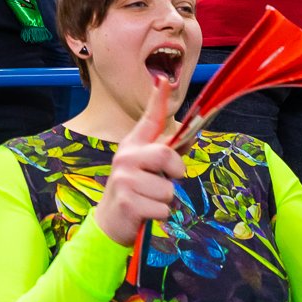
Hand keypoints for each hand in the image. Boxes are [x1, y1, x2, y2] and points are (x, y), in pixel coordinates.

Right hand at [92, 78, 185, 246]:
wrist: (111, 222)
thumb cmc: (136, 191)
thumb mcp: (148, 169)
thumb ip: (167, 154)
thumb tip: (191, 136)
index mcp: (133, 145)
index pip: (149, 119)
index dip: (158, 99)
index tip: (163, 80)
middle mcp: (126, 157)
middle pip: (167, 155)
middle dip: (175, 172)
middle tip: (165, 181)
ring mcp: (124, 178)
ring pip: (168, 189)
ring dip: (165, 200)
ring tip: (148, 200)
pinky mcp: (127, 201)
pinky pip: (163, 208)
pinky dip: (160, 215)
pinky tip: (145, 213)